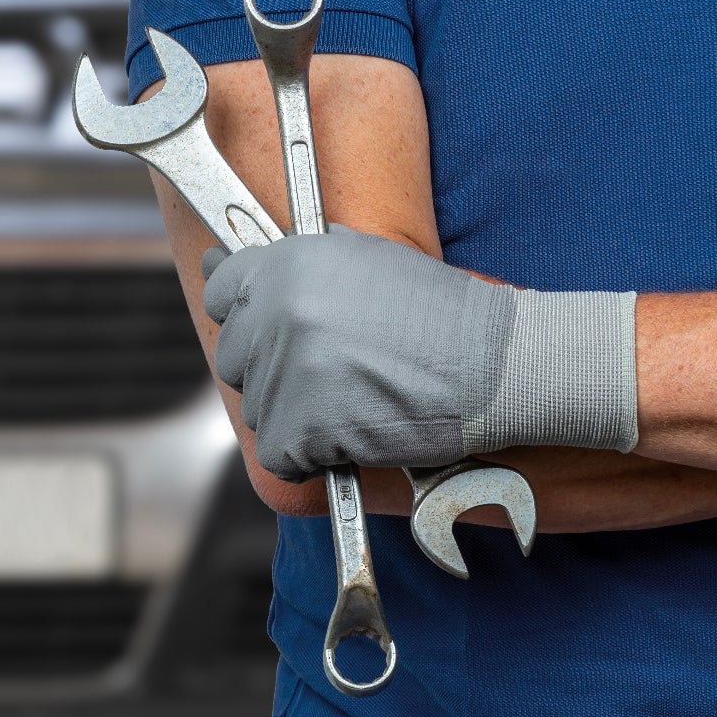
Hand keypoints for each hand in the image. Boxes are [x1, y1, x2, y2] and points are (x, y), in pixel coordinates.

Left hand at [200, 226, 505, 480]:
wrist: (495, 365)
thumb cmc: (439, 316)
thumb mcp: (368, 260)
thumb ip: (300, 259)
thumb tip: (221, 260)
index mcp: (291, 262)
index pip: (222, 291)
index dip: (248, 319)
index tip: (275, 334)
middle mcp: (280, 309)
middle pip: (234, 358)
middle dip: (272, 373)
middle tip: (332, 375)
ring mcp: (288, 367)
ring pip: (258, 410)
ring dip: (296, 416)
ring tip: (356, 400)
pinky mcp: (302, 425)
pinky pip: (279, 455)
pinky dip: (310, 457)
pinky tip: (354, 434)